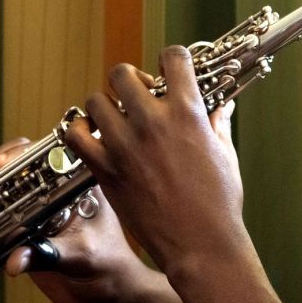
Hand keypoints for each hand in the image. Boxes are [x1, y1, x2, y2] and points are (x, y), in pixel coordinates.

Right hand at [0, 139, 158, 302]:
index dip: (19, 156)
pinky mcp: (22, 227)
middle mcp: (55, 187)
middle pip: (17, 164)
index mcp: (78, 181)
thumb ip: (51, 254)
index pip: (45, 155)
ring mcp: (36, 206)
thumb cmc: (109, 268)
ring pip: (2, 186)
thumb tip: (14, 260)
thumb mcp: (85, 257)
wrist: (109, 294)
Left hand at [66, 46, 246, 276]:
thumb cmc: (220, 202)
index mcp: (187, 112)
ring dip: (104, 105)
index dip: (172, 60)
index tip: (170, 74)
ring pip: (96, 100)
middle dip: (131, 79)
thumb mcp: (225, 154)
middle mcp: (152, 122)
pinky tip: (92, 137)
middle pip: (124, 73)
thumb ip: (217, 123)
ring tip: (115, 119)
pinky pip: (75, 136)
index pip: (173, 57)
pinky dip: (79, 131)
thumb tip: (221, 104)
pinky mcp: (106, 169)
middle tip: (139, 97)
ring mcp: (125, 145)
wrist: (200, 245)